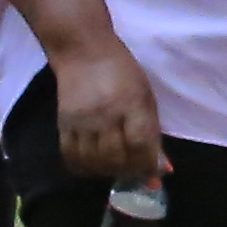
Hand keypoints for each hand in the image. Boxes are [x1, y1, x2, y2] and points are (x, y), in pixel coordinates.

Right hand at [45, 39, 169, 192]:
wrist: (84, 52)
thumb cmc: (123, 74)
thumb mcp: (146, 98)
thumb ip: (153, 134)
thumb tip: (163, 171)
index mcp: (132, 103)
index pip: (140, 144)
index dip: (148, 165)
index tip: (153, 173)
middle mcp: (105, 114)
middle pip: (115, 157)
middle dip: (129, 172)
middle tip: (135, 172)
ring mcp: (81, 120)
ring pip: (92, 161)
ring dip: (107, 172)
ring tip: (116, 168)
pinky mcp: (62, 123)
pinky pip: (69, 156)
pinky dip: (84, 168)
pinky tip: (94, 165)